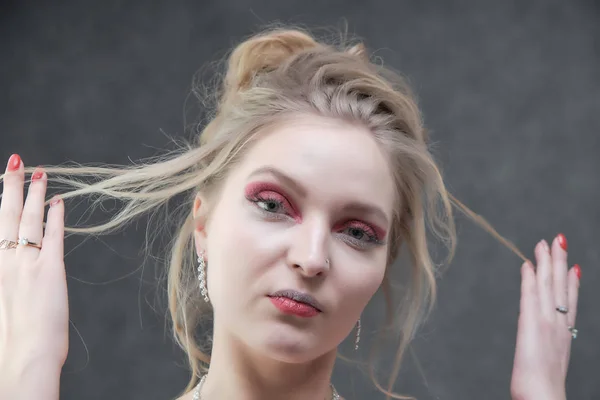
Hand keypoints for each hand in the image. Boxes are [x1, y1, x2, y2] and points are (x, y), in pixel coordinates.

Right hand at [0, 154, 68, 377]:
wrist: (23, 357)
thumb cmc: (11, 338)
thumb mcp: (4, 299)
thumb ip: (8, 276)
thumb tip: (14, 265)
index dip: (2, 202)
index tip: (6, 183)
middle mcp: (4, 260)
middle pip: (6, 214)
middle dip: (11, 185)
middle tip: (16, 161)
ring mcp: (26, 263)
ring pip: (29, 219)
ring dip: (35, 193)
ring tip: (39, 172)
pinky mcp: (50, 269)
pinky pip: (53, 235)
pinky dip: (56, 217)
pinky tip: (59, 202)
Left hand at [510, 236, 579, 399]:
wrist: (543, 396)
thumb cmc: (543, 387)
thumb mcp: (551, 362)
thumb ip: (552, 346)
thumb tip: (548, 341)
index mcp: (563, 333)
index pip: (569, 301)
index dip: (572, 282)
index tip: (574, 265)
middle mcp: (558, 323)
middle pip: (561, 287)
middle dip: (561, 262)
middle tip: (559, 239)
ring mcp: (546, 321)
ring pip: (548, 285)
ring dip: (547, 262)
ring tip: (547, 242)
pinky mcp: (530, 323)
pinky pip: (530, 295)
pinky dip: (530, 278)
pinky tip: (528, 264)